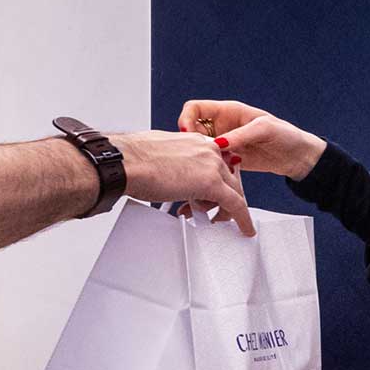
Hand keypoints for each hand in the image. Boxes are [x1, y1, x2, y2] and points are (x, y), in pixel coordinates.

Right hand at [109, 130, 253, 235]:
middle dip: (222, 198)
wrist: (125, 162)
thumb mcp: (161, 155)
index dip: (216, 181)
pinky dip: (242, 219)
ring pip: (232, 192)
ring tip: (211, 219)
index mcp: (196, 141)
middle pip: (228, 178)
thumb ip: (177, 162)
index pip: (216, 163)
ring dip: (224, 209)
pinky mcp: (213, 184)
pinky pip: (236, 204)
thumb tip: (176, 174)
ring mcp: (212, 166)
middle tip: (214, 210)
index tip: (214, 192)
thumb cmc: (133, 160)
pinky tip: (244, 228)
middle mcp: (208, 150)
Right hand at [178, 100, 326, 179]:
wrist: (298, 157)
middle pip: (192, 130)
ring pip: (200, 149)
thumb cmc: (286, 135)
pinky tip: (218, 173)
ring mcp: (224, 144)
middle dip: (191, 141)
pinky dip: (211, 169)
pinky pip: (211, 163)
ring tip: (210, 165)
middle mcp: (222, 126)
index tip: (187, 132)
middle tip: (199, 153)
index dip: (186, 118)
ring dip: (201, 157)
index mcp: (228, 112)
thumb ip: (241, 134)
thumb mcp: (265, 129)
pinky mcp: (228, 160)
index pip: (195, 108)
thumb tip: (219, 143)